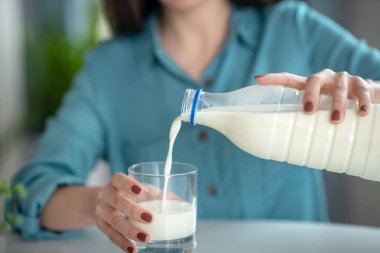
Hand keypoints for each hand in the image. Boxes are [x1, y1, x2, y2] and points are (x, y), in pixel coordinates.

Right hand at [95, 173, 152, 252]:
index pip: (118, 179)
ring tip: (145, 238)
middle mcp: (106, 195)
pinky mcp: (101, 226)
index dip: (128, 184)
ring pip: (114, 221)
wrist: (101, 202)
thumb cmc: (127, 193)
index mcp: (116, 183)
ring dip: (130, 230)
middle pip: (117, 201)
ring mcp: (102, 211)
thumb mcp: (139, 189)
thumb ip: (157, 194)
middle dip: (133, 211)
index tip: (140, 190)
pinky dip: (123, 243)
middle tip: (150, 218)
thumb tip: (181, 202)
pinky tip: (133, 249)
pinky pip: (111, 235)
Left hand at [255, 69, 379, 123]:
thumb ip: (303, 121)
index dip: (272, 78)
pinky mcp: (361, 84)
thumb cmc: (333, 106)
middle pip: (313, 80)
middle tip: (309, 112)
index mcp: (309, 85)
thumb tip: (283, 148)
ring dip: (337, 103)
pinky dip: (362, 101)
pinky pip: (362, 90)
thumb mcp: (318, 110)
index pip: (288, 79)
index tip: (257, 79)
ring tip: (336, 120)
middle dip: (310, 94)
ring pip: (339, 87)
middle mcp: (324, 78)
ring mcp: (343, 80)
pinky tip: (362, 112)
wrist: (365, 96)